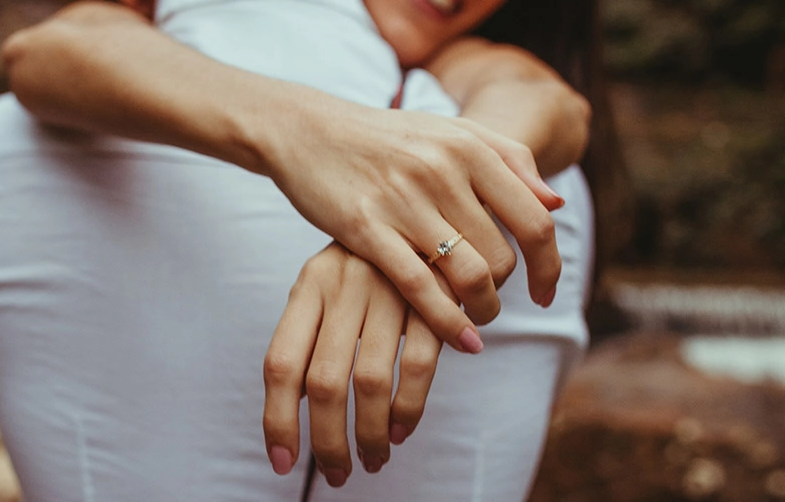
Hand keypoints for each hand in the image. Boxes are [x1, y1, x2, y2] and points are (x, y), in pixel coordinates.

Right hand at [262, 98, 560, 350]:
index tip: (545, 292)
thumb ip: (508, 159)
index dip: (549, 265)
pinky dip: (448, 322)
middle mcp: (442, 171)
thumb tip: (554, 204)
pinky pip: (420, 286)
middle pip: (503, 255)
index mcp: (469, 147)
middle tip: (490, 301)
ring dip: (483, 310)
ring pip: (470, 274)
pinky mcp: (365, 228)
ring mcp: (403, 200)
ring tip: (477, 320)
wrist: (308, 130)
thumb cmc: (385, 138)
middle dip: (506, 291)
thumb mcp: (450, 132)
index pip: (534, 220)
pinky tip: (460, 340)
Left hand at [262, 243, 459, 486]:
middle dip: (327, 441)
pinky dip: (408, 409)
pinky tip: (399, 432)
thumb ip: (308, 335)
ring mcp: (388, 292)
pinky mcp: (432, 300)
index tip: (281, 462)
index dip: (277, 419)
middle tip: (337, 473)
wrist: (424, 208)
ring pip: (369, 383)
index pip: (280, 363)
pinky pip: (417, 367)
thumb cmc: (366, 260)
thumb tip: (292, 407)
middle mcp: (343, 287)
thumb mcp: (326, 283)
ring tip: (371, 461)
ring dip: (368, 434)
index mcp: (309, 285)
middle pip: (323, 382)